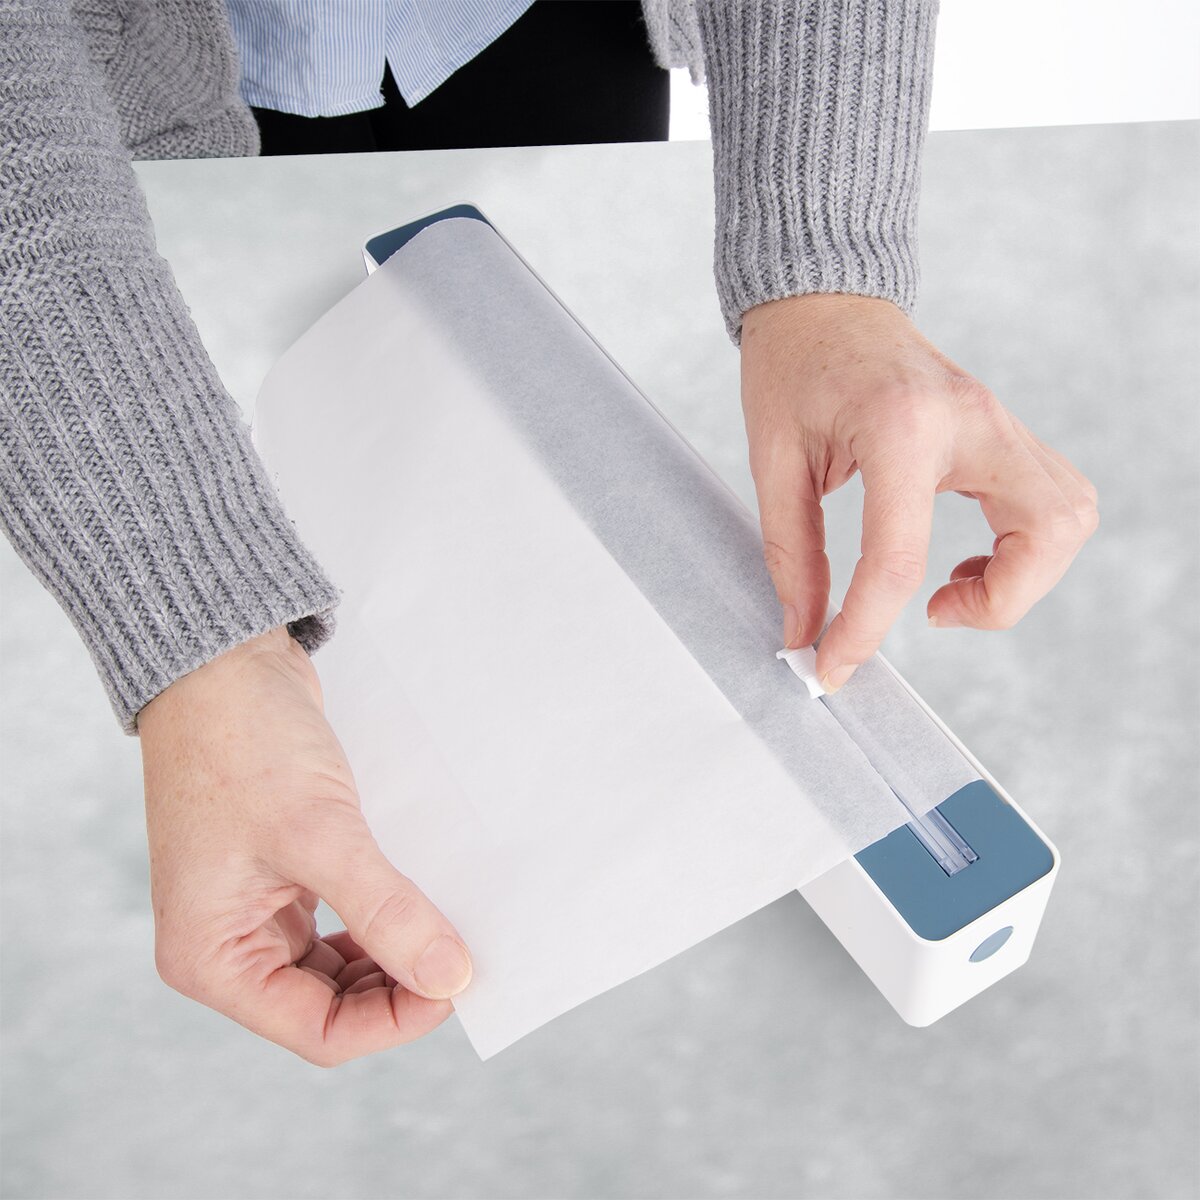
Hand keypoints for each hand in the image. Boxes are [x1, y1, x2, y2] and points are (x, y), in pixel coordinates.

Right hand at [138, 627, 471, 1065]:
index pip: (317, 1031)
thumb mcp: (320, 833)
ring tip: (448, 926)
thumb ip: (385, 910)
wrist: (224, 661)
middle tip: (463, 952)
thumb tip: (449, 977)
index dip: (394, 1020)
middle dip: (398, 987)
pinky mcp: (283, 872)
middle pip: (330, 1006)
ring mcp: (255, 907)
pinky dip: (380, 916)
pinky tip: (419, 898)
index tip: (456, 981)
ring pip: (339, 967)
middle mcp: (226, 943)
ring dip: (393, 953)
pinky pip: (340, 919)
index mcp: (210, 957)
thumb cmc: (243, 742)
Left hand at [740, 294, 1097, 690]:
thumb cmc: (792, 366)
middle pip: (1047, 530)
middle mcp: (970, 419)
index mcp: (900, 427)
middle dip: (1002, 601)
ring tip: (948, 589)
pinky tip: (960, 561)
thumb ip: (791, 552)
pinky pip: (1050, 501)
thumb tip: (804, 631)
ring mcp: (997, 419)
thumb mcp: (774, 460)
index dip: (865, 630)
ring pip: (1068, 516)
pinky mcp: (1001, 429)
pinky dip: (1024, 548)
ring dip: (1025, 575)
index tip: (835, 666)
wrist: (823, 298)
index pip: (900, 557)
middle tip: (933, 613)